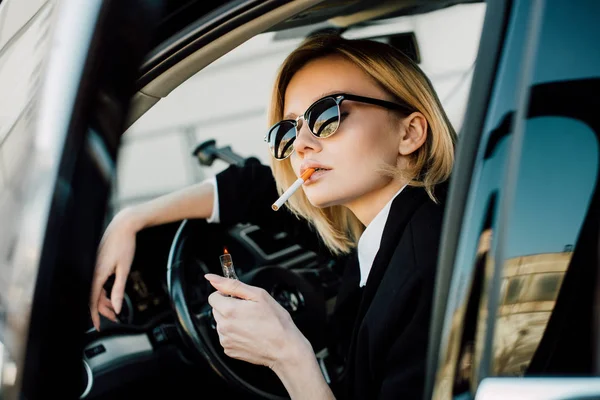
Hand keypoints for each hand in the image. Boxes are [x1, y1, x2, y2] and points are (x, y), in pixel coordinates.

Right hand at [90, 208, 139, 329]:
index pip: (91, 301)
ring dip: (104, 300)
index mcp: (96, 274)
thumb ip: (118, 290)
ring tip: (116, 307)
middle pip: (93, 297)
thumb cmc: (124, 244)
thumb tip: (116, 307)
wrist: (123, 226)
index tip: (98, 326)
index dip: (94, 315)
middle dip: (103, 309)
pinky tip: (111, 295)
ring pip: (95, 290)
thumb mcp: (124, 269)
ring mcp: (93, 267)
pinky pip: (97, 282)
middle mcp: (92, 271)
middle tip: (115, 317)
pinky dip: (103, 291)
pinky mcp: (97, 264)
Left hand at [205, 274, 311, 370]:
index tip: (238, 298)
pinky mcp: (229, 351)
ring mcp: (226, 340)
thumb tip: (211, 278)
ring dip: (231, 321)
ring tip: (251, 323)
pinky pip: (227, 337)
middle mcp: (224, 327)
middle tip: (248, 310)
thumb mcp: (258, 295)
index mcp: (229, 310)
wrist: (284, 348)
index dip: (225, 294)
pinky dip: (235, 334)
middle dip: (228, 307)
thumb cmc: (276, 321)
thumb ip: (232, 285)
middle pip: (216, 310)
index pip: (213, 297)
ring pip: (221, 324)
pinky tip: (250, 334)